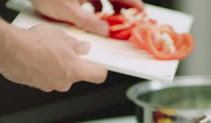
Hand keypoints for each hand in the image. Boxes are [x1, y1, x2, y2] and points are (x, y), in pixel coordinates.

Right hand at [0, 24, 106, 91]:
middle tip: (66, 51)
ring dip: (57, 66)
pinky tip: (36, 57)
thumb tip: (83, 48)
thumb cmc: (35, 44)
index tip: (99, 64)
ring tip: (47, 52)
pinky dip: (43, 69)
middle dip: (73, 64)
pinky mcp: (36, 85)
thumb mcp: (62, 37)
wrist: (8, 49)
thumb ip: (76, 45)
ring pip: (60, 76)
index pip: (99, 75)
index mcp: (76, 71)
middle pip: (77, 75)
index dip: (100, 69)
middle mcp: (65, 83)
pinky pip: (45, 77)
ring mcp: (50, 86)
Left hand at [30, 0, 144, 35]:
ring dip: (110, 7)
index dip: (134, 5)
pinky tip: (92, 13)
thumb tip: (104, 30)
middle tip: (129, 21)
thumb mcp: (69, 12)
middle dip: (123, 9)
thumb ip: (89, 22)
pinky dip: (96, 4)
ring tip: (111, 21)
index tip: (141, 14)